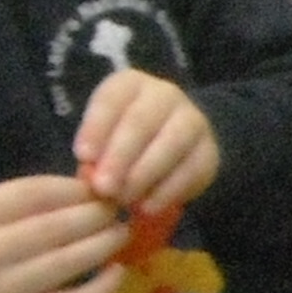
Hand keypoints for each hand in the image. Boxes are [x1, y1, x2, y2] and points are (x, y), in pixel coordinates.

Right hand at [0, 174, 130, 292]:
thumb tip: (98, 185)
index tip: (101, 188)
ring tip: (121, 232)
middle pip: (54, 227)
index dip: (76, 189)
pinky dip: (103, 286)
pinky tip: (117, 270)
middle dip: (95, 216)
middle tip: (117, 210)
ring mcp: (2, 290)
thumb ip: (39, 195)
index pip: (35, 193)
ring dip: (103, 244)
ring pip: (65, 262)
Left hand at [74, 69, 220, 211]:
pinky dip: (167, 191)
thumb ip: (94, 153)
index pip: (112, 99)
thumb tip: (91, 176)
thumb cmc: (122, 141)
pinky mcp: (209, 151)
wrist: (171, 144)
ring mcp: (192, 120)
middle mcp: (164, 94)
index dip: (97, 126)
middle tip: (103, 187)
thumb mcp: (102, 137)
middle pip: (142, 121)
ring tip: (124, 199)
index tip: (83, 156)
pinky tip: (147, 207)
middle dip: (120, 156)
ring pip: (171, 143)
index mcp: (131, 84)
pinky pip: (191, 169)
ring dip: (144, 174)